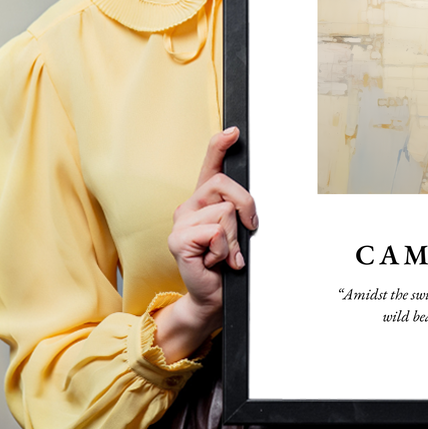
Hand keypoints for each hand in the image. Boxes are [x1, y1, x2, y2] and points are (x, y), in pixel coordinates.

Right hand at [153, 127, 257, 361]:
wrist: (213, 296)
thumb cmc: (226, 264)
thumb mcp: (238, 232)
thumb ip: (239, 212)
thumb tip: (249, 204)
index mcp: (204, 201)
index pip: (210, 165)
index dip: (220, 146)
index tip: (234, 132)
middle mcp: (189, 206)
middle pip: (225, 185)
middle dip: (246, 207)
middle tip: (247, 230)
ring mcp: (180, 223)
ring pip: (225, 212)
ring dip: (234, 238)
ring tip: (225, 254)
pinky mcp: (178, 240)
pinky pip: (215, 232)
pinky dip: (224, 250)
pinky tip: (215, 261)